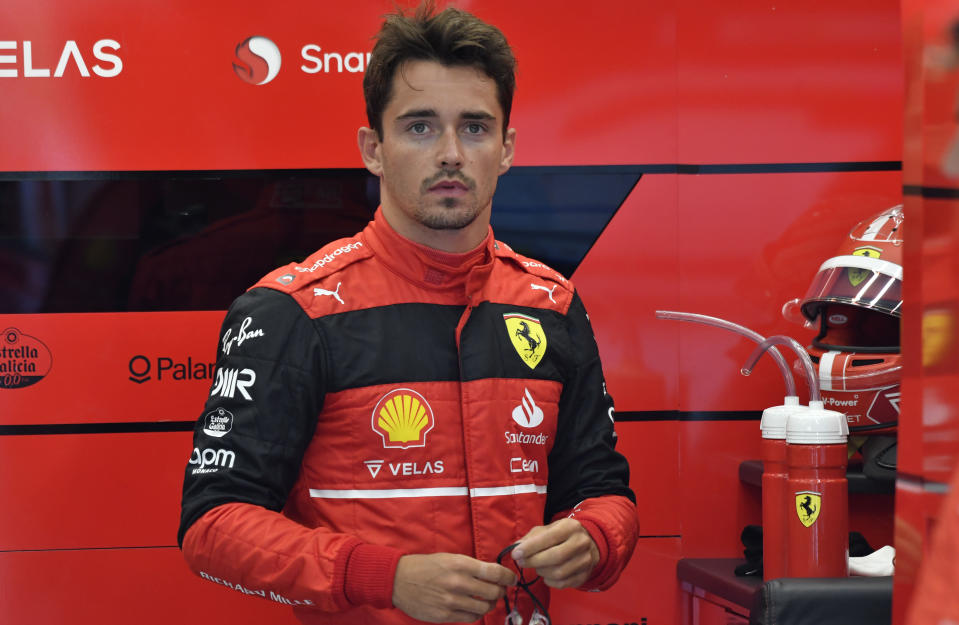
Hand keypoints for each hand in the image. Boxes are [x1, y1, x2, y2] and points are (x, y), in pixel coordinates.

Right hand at [392, 552, 516, 622]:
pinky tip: (474, 608)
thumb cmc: (425, 566)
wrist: (398, 580)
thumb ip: (471, 566)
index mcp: (460, 564)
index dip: (508, 577)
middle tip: (500, 590)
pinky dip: (477, 614)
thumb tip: (493, 574)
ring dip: (490, 604)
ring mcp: (451, 601)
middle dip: (500, 591)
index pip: (495, 572)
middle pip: (493, 591)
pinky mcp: (445, 615)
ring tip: (487, 600)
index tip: (512, 579)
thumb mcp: (450, 558)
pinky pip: (471, 618)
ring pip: (485, 607)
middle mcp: (458, 583)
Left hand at [511, 518, 598, 588]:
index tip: (516, 554)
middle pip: (556, 556)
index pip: (549, 537)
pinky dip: (549, 581)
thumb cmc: (561, 536)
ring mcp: (585, 560)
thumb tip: (516, 548)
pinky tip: (546, 574)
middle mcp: (581, 542)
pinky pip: (562, 583)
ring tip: (536, 566)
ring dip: (541, 571)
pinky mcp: (584, 575)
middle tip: (521, 562)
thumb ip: (531, 537)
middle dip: (534, 561)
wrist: (587, 545)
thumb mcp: (547, 529)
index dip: (531, 547)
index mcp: (570, 527)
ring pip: (559, 572)